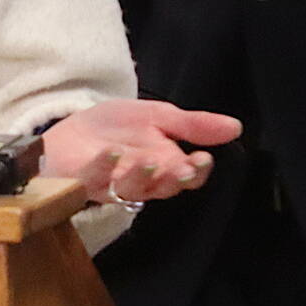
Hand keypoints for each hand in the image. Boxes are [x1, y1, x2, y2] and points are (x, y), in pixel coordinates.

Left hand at [41, 99, 242, 205]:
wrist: (69, 132)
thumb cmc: (115, 128)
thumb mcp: (156, 116)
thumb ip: (193, 124)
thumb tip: (236, 126)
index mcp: (163, 165)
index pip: (187, 176)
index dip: (196, 171)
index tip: (203, 158)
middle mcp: (140, 180)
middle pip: (162, 187)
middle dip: (173, 178)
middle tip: (182, 168)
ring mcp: (111, 184)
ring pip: (131, 189)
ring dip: (141, 175)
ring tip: (148, 160)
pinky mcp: (82, 180)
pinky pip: (94, 179)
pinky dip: (104, 167)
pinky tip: (112, 152)